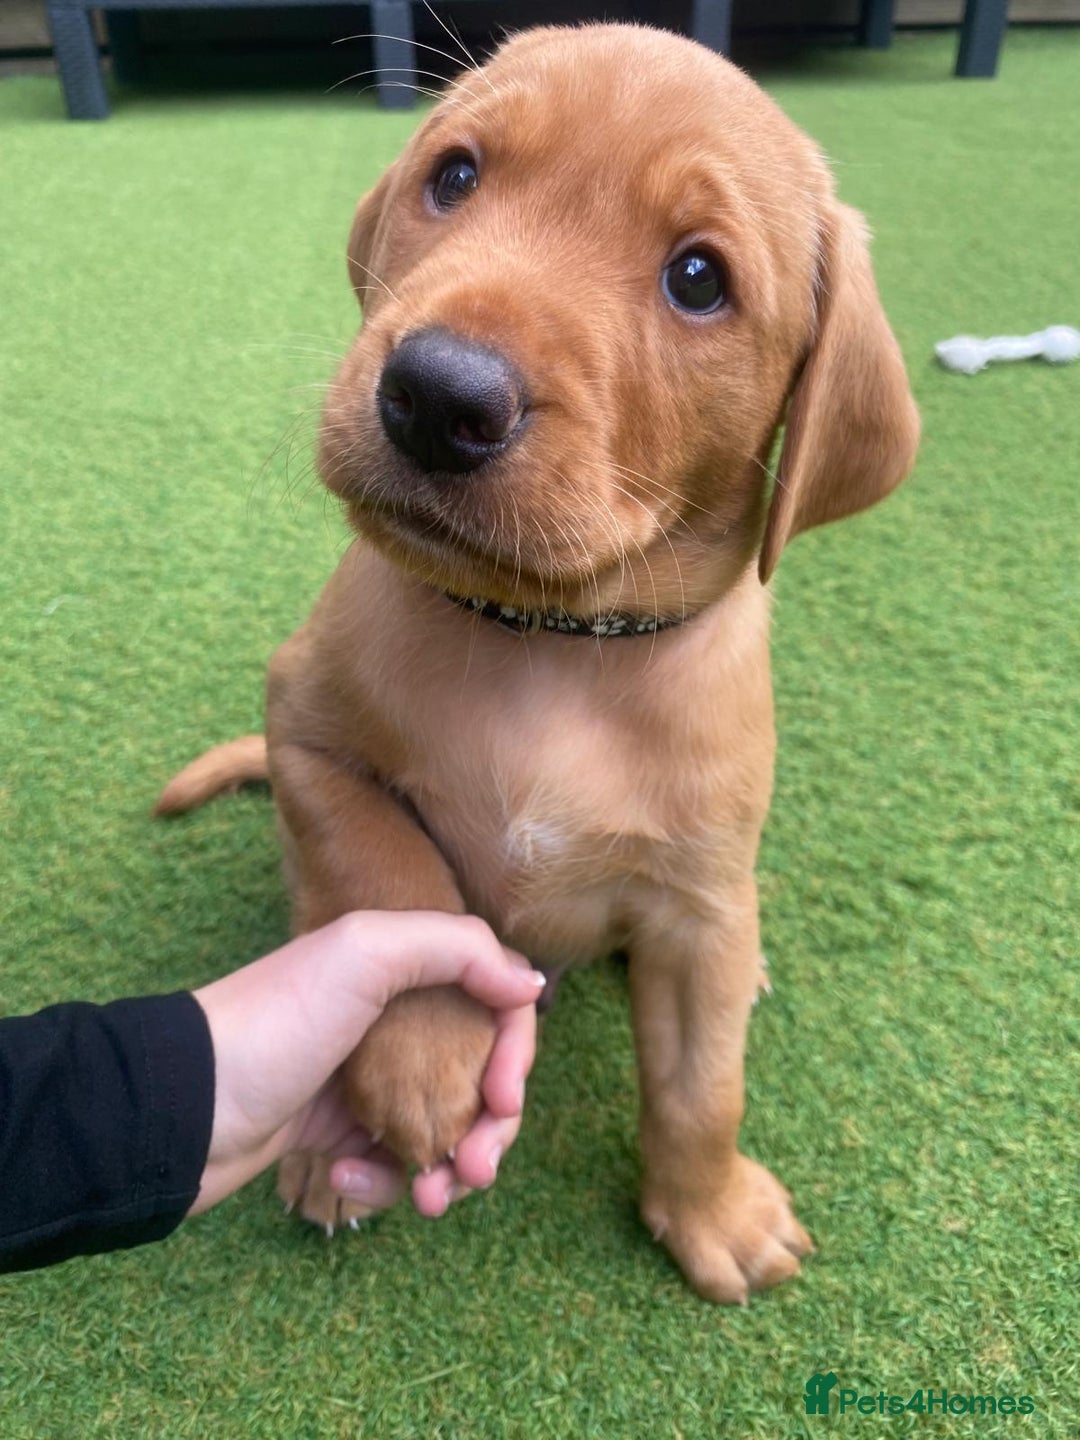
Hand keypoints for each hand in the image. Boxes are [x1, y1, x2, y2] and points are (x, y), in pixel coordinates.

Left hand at [190, 912, 542, 1216]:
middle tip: (478, 1171)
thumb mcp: (364, 953)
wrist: (182, 1103)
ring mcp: (367, 1081)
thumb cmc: (276, 1020)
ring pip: (444, 1129)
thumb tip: (530, 982)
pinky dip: (383, 1183)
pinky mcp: (338, 1134)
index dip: (516, 1052)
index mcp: (406, 971)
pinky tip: (350, 1180)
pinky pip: (390, 1166)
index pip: (497, 1005)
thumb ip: (455, 948)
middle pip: (480, 1077)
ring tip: (434, 1201)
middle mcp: (394, 1022)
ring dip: (451, 1168)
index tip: (505, 1097)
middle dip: (493, 1130)